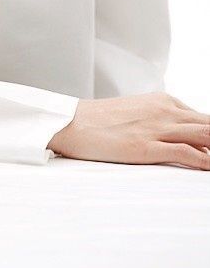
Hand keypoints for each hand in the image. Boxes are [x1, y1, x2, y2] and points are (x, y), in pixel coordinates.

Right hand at [48, 92, 209, 169]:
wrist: (72, 122)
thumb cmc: (102, 121)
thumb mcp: (139, 113)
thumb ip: (165, 123)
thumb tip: (192, 143)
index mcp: (163, 101)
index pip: (205, 117)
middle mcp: (164, 111)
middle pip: (209, 124)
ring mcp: (156, 128)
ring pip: (204, 135)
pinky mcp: (146, 146)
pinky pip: (185, 153)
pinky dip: (203, 161)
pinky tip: (209, 166)